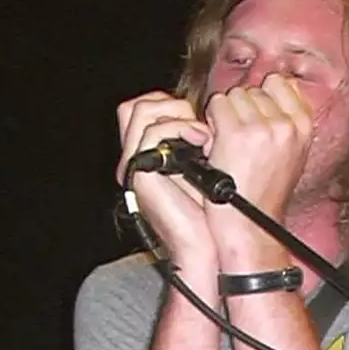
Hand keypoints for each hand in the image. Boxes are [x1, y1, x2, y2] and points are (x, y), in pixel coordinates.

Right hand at [116, 91, 216, 271]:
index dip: (172, 104)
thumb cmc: (211, 215)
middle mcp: (139, 158)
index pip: (146, 108)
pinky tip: (201, 141)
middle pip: (139, 105)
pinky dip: (178, 128)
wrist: (205, 245)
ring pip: (141, 111)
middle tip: (203, 129)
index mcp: (152, 155)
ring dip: (178, 116)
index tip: (201, 118)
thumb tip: (210, 112)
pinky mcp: (141, 173)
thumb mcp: (208, 167)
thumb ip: (198, 139)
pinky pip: (152, 133)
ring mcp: (137, 165)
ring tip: (204, 137)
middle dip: (175, 106)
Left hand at [204, 74, 313, 258]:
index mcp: (303, 127)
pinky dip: (212, 122)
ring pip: (235, 96)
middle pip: (254, 90)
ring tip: (230, 147)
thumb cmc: (264, 196)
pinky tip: (217, 146)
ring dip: (226, 116)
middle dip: (243, 110)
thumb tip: (276, 82)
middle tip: (241, 143)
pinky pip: (217, 105)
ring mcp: (262, 128)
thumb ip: (286, 121)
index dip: (262, 99)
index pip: (280, 84)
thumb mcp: (290, 154)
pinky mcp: (236, 133)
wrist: (251, 227)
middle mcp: (286, 124)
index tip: (254, 119)